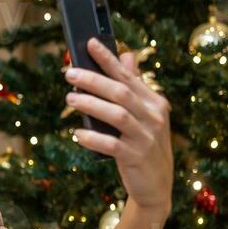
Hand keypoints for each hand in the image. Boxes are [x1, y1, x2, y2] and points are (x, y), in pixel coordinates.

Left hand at [62, 38, 174, 214]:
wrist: (157, 185)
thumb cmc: (143, 144)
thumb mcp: (143, 115)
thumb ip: (133, 86)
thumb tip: (125, 55)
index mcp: (154, 102)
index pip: (128, 76)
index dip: (108, 59)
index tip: (89, 43)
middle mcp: (153, 116)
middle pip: (120, 92)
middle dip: (93, 80)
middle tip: (69, 74)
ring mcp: (146, 137)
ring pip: (117, 115)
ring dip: (91, 105)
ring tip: (70, 99)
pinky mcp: (136, 157)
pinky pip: (112, 145)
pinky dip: (94, 138)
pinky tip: (78, 134)